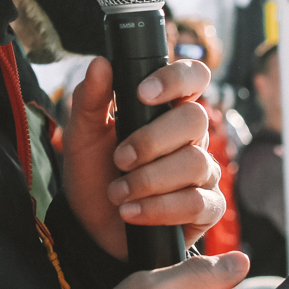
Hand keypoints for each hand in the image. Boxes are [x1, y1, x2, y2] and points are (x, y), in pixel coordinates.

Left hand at [65, 56, 223, 258]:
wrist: (92, 225)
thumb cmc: (94, 172)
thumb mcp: (82, 135)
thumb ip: (89, 99)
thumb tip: (100, 63)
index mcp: (166, 110)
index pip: (193, 77)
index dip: (176, 78)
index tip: (142, 93)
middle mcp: (191, 137)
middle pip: (195, 119)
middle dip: (152, 141)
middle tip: (120, 158)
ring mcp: (203, 172)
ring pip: (195, 162)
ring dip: (149, 180)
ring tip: (117, 193)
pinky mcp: (207, 208)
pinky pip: (197, 203)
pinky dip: (158, 209)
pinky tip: (130, 212)